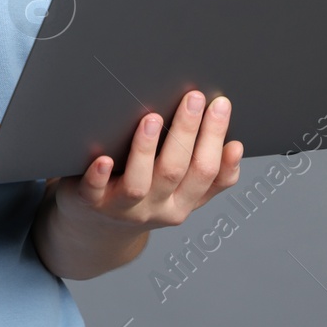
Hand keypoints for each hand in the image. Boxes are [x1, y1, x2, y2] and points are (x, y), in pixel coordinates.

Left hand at [53, 91, 242, 233]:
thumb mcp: (181, 193)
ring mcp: (124, 209)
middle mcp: (158, 208)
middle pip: (177, 171)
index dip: (216, 139)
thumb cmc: (144, 196)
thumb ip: (210, 176)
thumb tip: (235, 147)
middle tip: (194, 98)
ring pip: (139, 183)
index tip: (221, 106)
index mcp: (184, 202)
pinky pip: (95, 192)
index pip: (208, 171)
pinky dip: (99, 176)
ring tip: (152, 119)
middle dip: (187, 131)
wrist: (98, 228)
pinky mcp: (92, 203)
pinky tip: (103, 159)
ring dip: (146, 150)